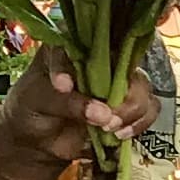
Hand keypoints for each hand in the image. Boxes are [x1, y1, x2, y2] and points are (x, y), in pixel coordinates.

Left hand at [0, 46, 157, 167]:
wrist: (35, 141)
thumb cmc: (30, 109)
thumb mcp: (38, 100)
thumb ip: (68, 102)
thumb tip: (103, 113)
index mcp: (73, 45)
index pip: (90, 38)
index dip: (86, 58)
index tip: (63, 86)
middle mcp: (100, 59)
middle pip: (127, 63)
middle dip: (122, 93)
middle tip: (106, 116)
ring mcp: (116, 83)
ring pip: (142, 87)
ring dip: (132, 110)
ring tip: (109, 128)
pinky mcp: (126, 107)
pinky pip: (148, 109)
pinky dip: (140, 123)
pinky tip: (120, 135)